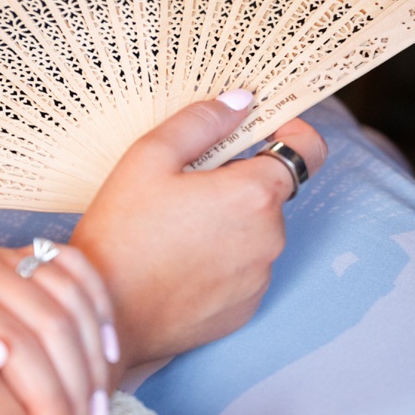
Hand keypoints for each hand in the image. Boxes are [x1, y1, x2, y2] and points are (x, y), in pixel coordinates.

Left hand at [0, 245, 115, 414]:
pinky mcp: (8, 258)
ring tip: (98, 414)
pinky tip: (107, 349)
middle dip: (78, 392)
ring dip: (94, 354)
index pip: (18, 347)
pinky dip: (95, 302)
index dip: (50, 404)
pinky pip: (67, 266)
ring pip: (68, 294)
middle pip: (51, 322)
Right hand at [70, 97, 327, 369]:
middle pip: (268, 193)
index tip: (259, 129)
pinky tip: (174, 263)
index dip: (289, 132)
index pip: (308, 151)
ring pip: (253, 232)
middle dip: (234, 182)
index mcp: (253, 194)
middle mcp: (270, 237)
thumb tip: (241, 100)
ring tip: (169, 230)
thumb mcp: (148, 158)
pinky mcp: (245, 309)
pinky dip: (218, 261)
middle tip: (180, 187)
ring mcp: (260, 278)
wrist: (106, 314)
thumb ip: (200, 122)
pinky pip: (241, 270)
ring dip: (225, 223)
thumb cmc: (122, 232)